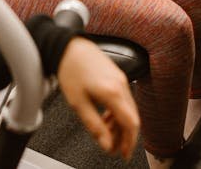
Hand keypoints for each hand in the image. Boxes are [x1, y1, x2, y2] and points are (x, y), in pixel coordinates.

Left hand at [57, 37, 138, 159]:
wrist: (68, 46)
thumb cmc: (70, 69)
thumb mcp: (78, 103)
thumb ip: (94, 125)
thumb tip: (106, 144)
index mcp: (113, 93)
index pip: (130, 124)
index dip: (129, 142)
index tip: (123, 154)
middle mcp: (121, 85)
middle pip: (132, 117)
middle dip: (125, 136)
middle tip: (115, 148)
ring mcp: (121, 79)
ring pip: (129, 108)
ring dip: (120, 124)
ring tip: (107, 133)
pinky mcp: (117, 75)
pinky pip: (124, 98)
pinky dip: (118, 111)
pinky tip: (107, 116)